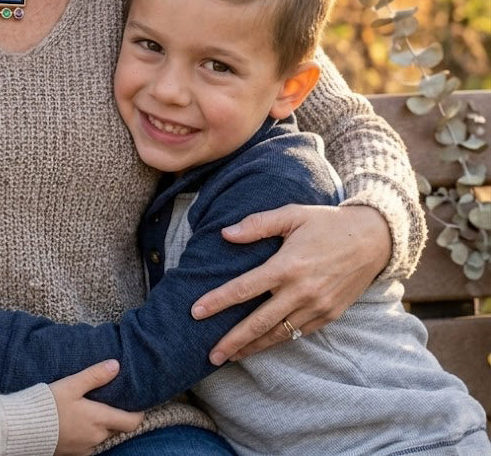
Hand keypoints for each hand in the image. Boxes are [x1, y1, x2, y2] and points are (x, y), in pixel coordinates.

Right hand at [49, 360, 144, 455]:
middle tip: (111, 400)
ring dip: (101, 425)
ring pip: (101, 435)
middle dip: (116, 416)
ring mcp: (85, 447)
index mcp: (99, 419)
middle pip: (116, 427)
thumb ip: (95, 375)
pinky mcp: (74, 453)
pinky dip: (88, 432)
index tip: (138, 403)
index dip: (137, 413)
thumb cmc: (48, 404)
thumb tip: (116, 365)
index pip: (131, 421)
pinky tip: (77, 422)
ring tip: (91, 409)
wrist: (24, 428)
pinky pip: (89, 443)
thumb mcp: (71, 384)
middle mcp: (96, 437)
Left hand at [192, 204, 390, 363]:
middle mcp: (301, 291)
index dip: (218, 301)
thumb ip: (257, 224)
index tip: (196, 312)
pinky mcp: (329, 315)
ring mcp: (317, 307)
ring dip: (253, 347)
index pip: (245, 288)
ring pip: (278, 334)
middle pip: (259, 322)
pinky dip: (277, 341)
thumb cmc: (327, 223)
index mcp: (287, 266)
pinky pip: (298, 333)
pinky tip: (262, 345)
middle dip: (232, 340)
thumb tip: (226, 234)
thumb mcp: (292, 214)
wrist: (373, 239)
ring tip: (231, 357)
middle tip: (211, 355)